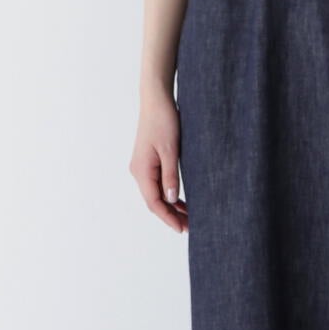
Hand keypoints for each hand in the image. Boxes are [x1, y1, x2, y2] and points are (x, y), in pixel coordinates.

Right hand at [131, 89, 188, 233]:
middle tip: (190, 227)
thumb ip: (171, 176)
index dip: (168, 218)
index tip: (182, 229)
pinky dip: (169, 193)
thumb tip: (171, 200)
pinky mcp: (148, 161)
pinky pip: (157, 183)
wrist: (156, 100)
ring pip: (156, 193)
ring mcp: (142, 166)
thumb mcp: (171, 151)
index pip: (154, 203)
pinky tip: (181, 200)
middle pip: (154, 201)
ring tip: (188, 217)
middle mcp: (139, 171)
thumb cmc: (164, 121)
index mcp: (142, 171)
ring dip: (171, 206)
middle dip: (171, 215)